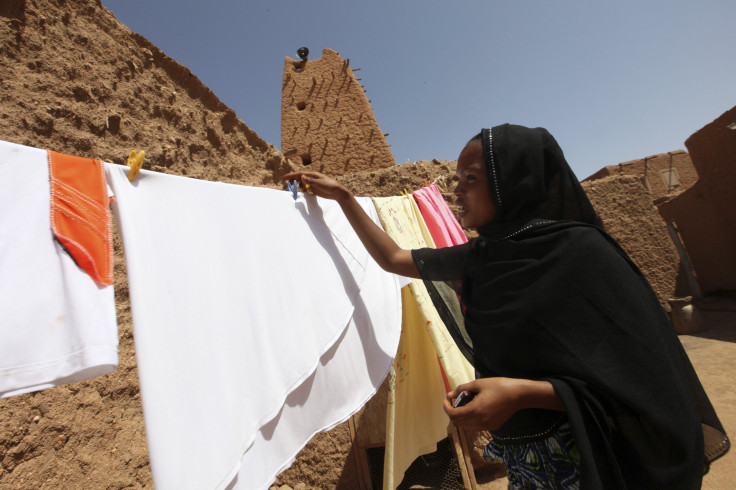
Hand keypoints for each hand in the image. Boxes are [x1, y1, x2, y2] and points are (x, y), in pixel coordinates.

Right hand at [283, 171, 350, 201]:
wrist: (337, 192)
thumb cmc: (329, 186)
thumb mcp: (319, 183)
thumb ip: (310, 181)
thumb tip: (301, 177)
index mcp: (313, 175)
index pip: (300, 174)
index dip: (292, 175)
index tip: (285, 177)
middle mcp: (312, 179)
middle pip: (300, 178)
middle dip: (293, 180)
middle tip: (287, 184)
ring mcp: (313, 184)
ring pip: (302, 184)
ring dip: (298, 186)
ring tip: (293, 189)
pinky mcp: (315, 189)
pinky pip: (306, 189)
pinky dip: (303, 190)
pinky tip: (301, 192)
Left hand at [443, 377, 562, 431]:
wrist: (518, 395)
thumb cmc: (499, 386)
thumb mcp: (479, 383)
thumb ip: (462, 389)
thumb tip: (450, 394)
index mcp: (475, 410)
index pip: (453, 415)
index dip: (446, 408)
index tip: (447, 400)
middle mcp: (479, 421)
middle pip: (458, 423)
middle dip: (453, 412)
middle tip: (454, 402)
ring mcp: (487, 426)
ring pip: (466, 427)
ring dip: (461, 418)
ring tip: (464, 406)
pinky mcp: (493, 427)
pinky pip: (476, 427)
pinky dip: (470, 421)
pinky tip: (475, 410)